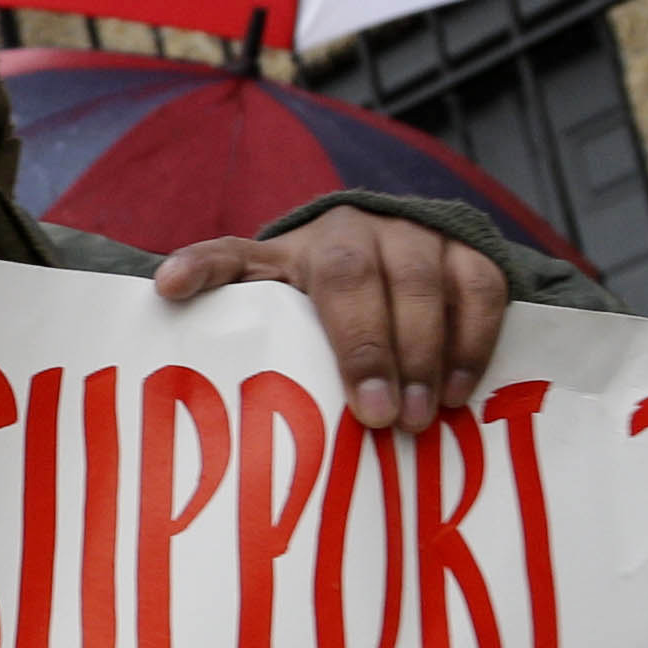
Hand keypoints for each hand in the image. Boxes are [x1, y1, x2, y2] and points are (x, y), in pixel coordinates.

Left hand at [150, 207, 505, 434]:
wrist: (408, 253)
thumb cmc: (333, 312)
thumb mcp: (291, 320)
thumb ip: (255, 337)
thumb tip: (185, 348)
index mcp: (287, 252)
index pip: (233, 256)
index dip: (200, 267)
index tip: (168, 289)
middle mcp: (347, 230)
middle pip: (347, 275)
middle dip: (363, 346)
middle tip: (375, 415)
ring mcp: (411, 233)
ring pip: (420, 280)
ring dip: (422, 352)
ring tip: (420, 416)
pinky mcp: (466, 247)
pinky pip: (479, 287)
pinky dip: (471, 341)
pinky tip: (456, 393)